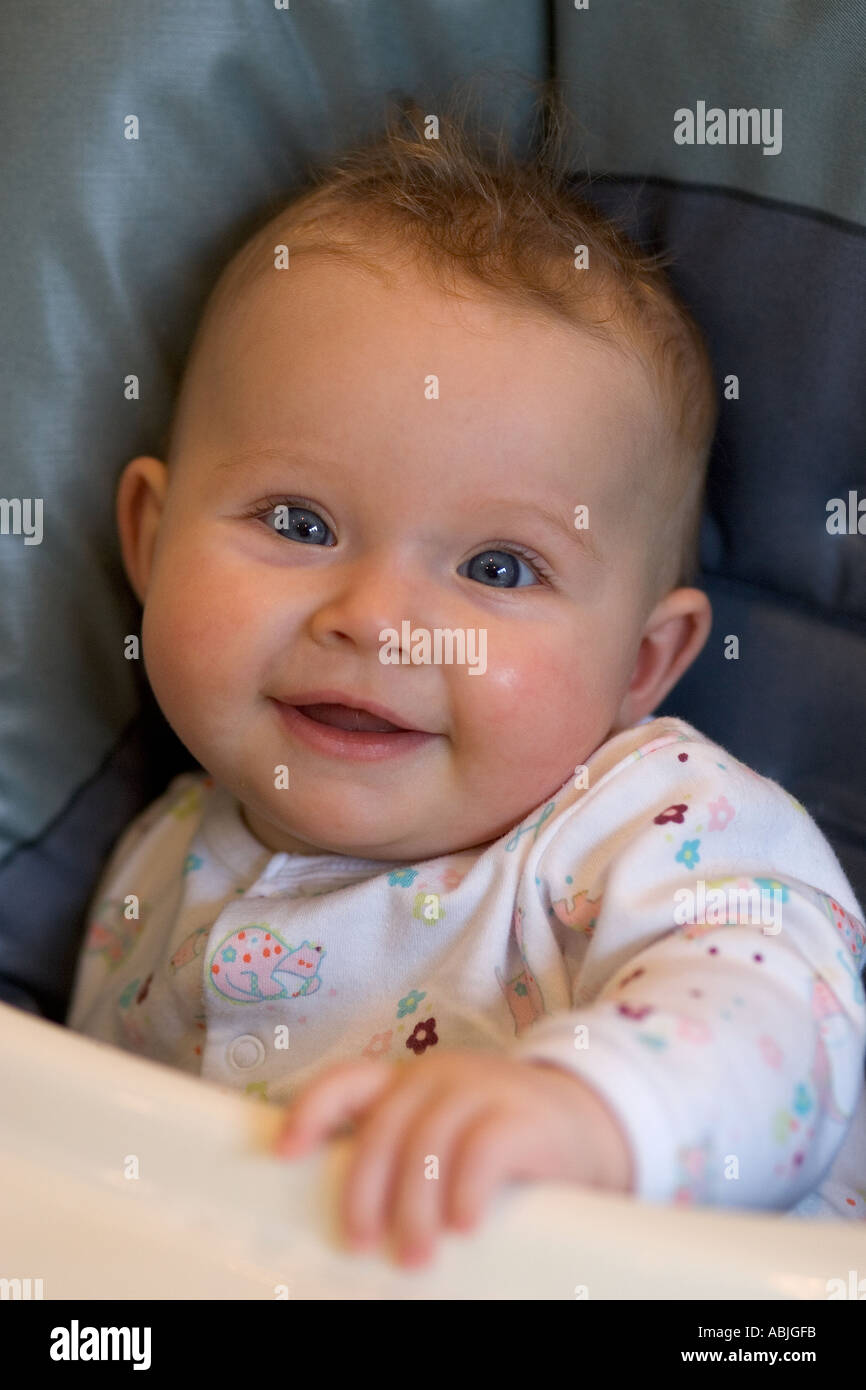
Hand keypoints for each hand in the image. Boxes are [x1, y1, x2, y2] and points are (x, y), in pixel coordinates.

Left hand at [273, 1051, 632, 1266]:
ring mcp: (481, 1090)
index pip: (347, 1081)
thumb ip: (405, 1153)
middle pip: (384, 1128)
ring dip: (415, 1206)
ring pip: (429, 1143)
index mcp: (409, 1082)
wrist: (588, 1117)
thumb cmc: (500, 1137)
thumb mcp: (445, 1131)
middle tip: (363, 1243)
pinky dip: (467, 1189)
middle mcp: (438, 1077)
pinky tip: (464, 1225)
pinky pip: (484, 1149)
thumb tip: (353, 1224)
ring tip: (416, 1256)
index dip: (310, 1111)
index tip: (284, 1154)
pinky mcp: (522, 1115)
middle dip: (366, 1191)